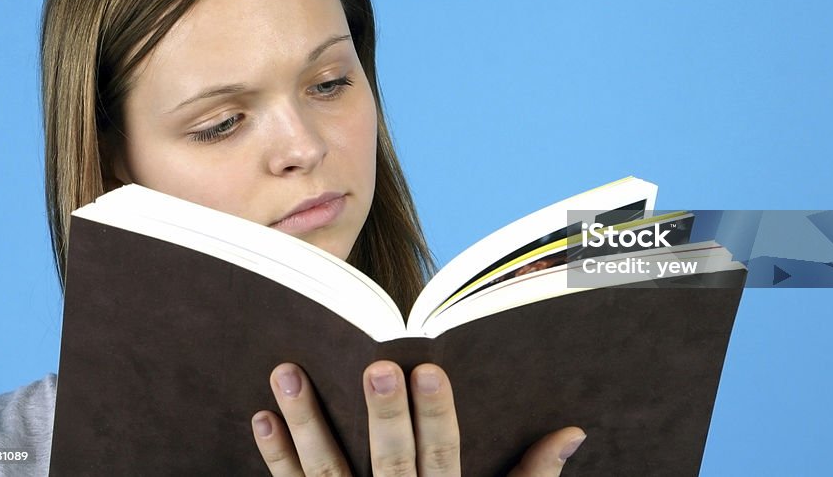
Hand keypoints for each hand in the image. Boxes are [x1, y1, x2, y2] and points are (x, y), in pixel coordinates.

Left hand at [251, 360, 586, 475]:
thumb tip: (571, 432)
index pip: (443, 460)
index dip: (437, 417)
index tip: (429, 369)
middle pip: (390, 464)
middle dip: (382, 418)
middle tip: (374, 367)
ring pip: (327, 473)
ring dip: (306, 424)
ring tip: (286, 374)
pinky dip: (276, 458)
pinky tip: (261, 418)